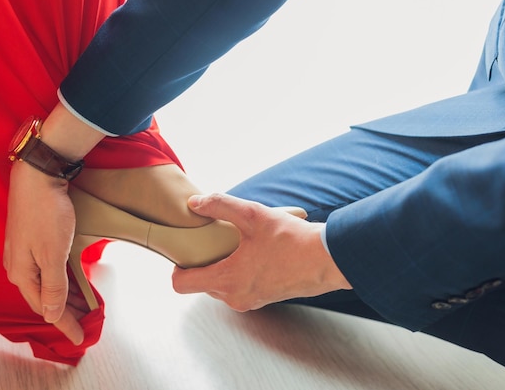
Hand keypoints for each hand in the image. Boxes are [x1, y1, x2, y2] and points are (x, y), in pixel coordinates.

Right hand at [4, 160, 84, 344]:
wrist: (38, 176)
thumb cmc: (46, 214)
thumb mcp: (53, 255)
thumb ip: (53, 287)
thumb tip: (51, 315)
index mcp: (22, 274)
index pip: (45, 309)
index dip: (64, 325)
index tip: (80, 338)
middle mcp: (20, 266)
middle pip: (45, 299)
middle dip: (66, 313)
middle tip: (87, 323)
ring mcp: (25, 253)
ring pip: (47, 285)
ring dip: (66, 298)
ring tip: (85, 307)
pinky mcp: (33, 241)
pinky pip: (49, 270)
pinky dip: (63, 281)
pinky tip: (75, 283)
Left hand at [172, 194, 350, 310]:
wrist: (326, 260)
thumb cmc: (292, 239)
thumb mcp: (252, 215)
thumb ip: (219, 206)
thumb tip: (194, 204)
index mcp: (227, 279)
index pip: (181, 284)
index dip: (178, 266)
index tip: (188, 250)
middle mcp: (235, 297)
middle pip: (201, 283)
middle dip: (204, 262)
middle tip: (214, 240)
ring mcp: (249, 301)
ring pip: (220, 285)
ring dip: (223, 266)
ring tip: (237, 244)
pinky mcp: (263, 299)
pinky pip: (238, 287)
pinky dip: (239, 272)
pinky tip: (253, 253)